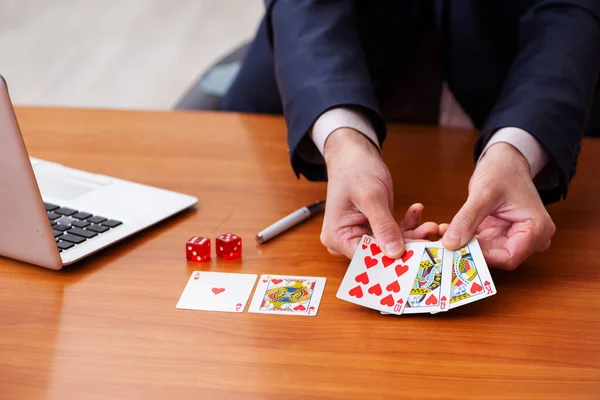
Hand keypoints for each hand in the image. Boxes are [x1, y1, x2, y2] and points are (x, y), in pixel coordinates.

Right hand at [321, 128, 438, 258]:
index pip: (367, 258)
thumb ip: (383, 226)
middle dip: (408, 244)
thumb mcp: (371, 198)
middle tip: (430, 235)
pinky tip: (416, 211)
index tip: (419, 254)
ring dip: (412, 234)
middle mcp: (346, 241)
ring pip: (391, 244)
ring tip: (430, 223)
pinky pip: (393, 233)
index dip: (393, 258)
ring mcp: (360, 234)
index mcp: (337, 238)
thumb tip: (395, 253)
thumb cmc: (354, 170)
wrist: (354, 154)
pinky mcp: (373, 228)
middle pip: (381, 254)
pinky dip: (408, 224)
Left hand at [441, 143, 555, 269]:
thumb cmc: (503, 172)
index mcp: (537, 229)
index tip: (458, 251)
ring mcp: (514, 237)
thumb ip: (467, 219)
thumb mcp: (484, 193)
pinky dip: (464, 239)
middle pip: (497, 257)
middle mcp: (529, 238)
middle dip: (470, 253)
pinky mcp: (499, 234)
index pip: (510, 256)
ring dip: (464, 246)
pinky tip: (447, 231)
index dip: (483, 258)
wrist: (505, 161)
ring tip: (442, 236)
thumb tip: (450, 243)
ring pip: (486, 253)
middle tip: (444, 247)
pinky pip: (481, 245)